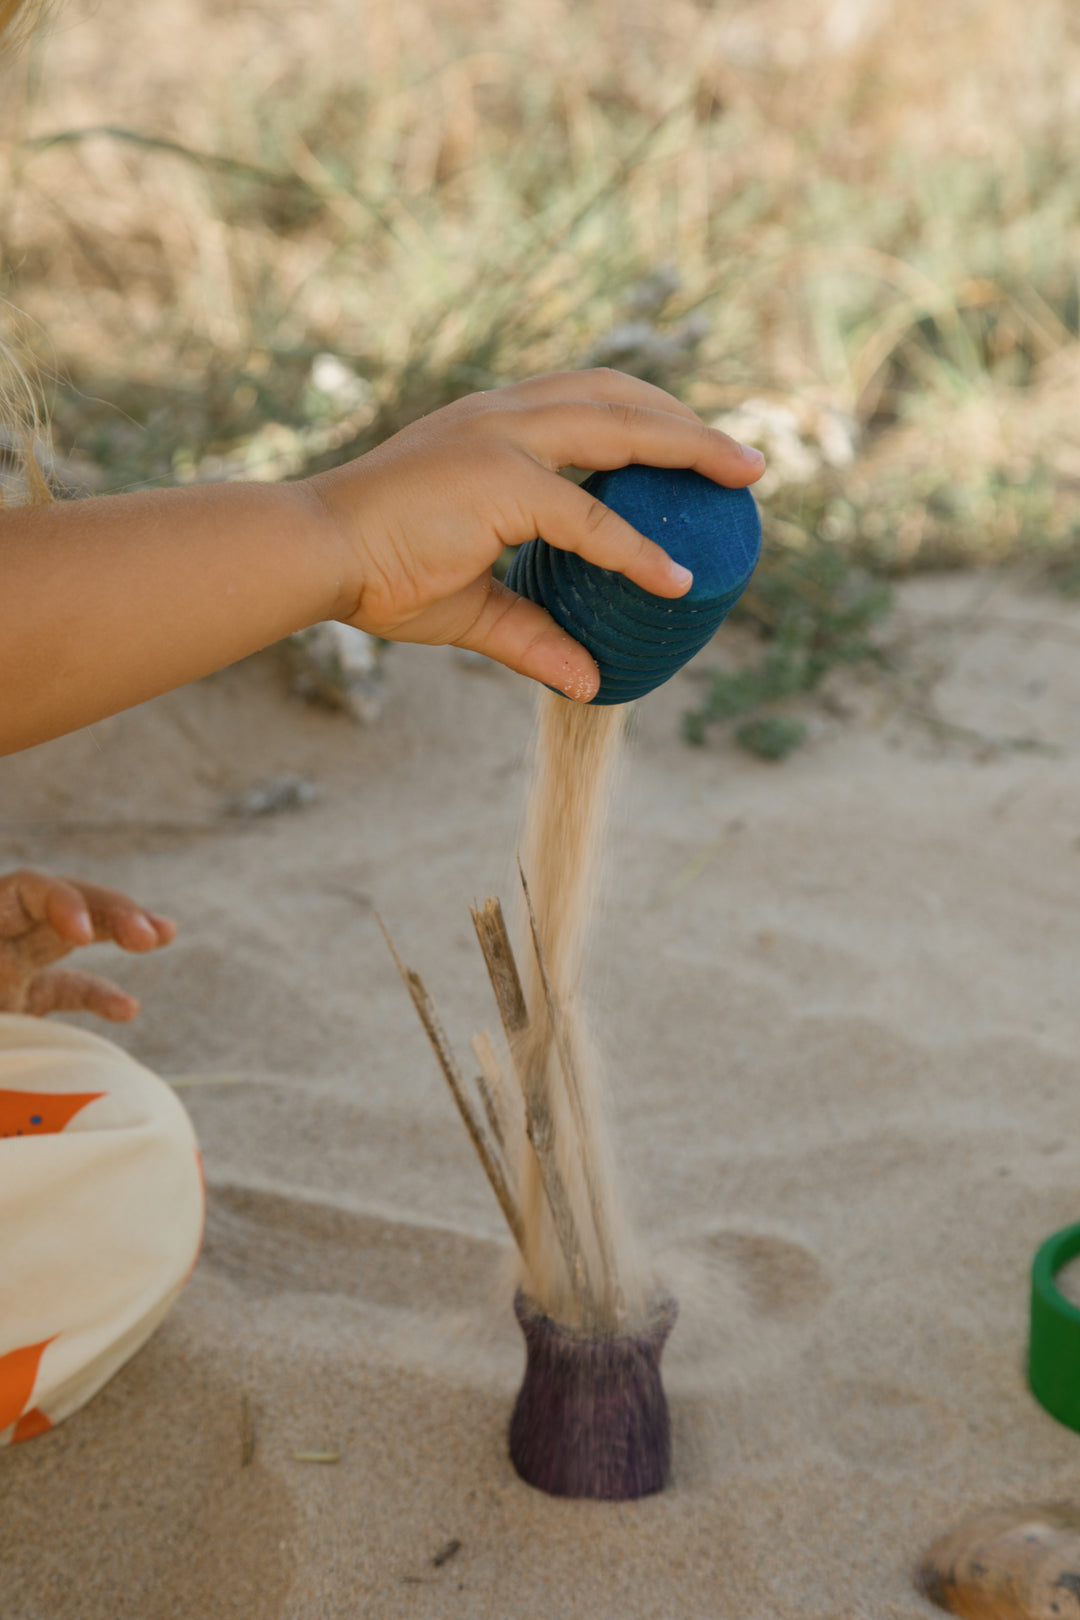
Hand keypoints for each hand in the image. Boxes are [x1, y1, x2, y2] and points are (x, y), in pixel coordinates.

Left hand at [0, 869, 175, 1020]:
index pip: (24, 890)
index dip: (63, 903)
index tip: (85, 938)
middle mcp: (0, 941)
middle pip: (67, 901)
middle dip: (114, 911)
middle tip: (148, 936)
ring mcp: (11, 966)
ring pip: (76, 932)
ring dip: (122, 929)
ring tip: (164, 935)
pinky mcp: (21, 999)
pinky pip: (68, 985)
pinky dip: (102, 994)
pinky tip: (129, 1009)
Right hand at [308, 368, 764, 700]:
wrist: (312, 554)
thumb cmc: (374, 570)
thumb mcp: (469, 605)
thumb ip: (531, 635)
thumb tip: (588, 683)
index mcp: (493, 427)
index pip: (588, 403)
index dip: (648, 418)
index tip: (693, 448)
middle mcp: (502, 415)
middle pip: (619, 394)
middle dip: (688, 421)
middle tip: (743, 461)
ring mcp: (502, 439)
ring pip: (622, 425)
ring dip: (690, 446)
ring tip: (744, 474)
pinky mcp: (501, 483)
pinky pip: (591, 518)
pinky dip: (639, 548)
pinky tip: (676, 577)